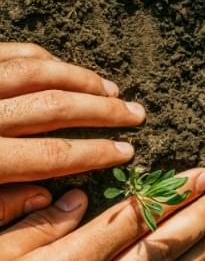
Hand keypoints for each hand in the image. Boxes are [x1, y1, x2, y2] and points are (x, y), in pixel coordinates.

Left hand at [0, 42, 144, 182]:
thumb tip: (43, 196)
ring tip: (110, 90)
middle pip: (54, 108)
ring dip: (80, 80)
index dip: (95, 154)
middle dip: (102, 111)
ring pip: (36, 74)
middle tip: (135, 113)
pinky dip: (44, 58)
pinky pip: (13, 54)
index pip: (51, 155)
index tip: (126, 151)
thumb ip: (1, 206)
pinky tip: (65, 67)